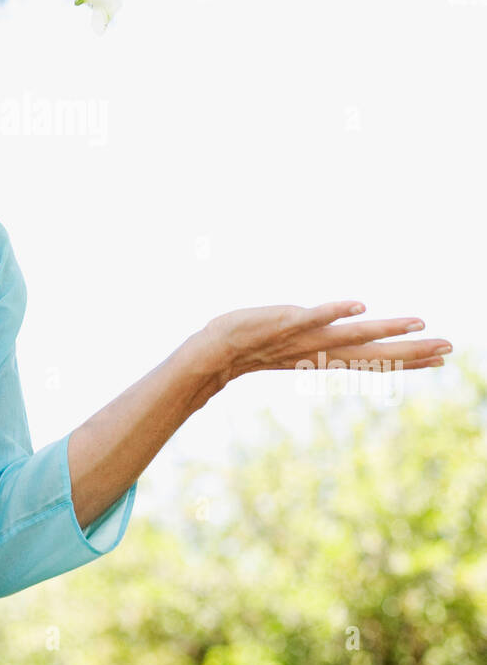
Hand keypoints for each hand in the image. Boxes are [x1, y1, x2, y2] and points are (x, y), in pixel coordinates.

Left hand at [195, 300, 451, 388]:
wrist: (214, 353)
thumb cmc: (253, 345)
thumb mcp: (294, 344)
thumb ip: (317, 339)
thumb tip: (332, 332)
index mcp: (326, 356)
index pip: (375, 359)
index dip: (409, 359)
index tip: (441, 358)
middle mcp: (321, 351)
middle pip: (375, 352)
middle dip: (413, 350)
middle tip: (449, 348)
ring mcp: (305, 338)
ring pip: (353, 335)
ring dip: (385, 328)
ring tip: (417, 321)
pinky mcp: (285, 323)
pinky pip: (314, 316)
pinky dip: (336, 311)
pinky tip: (359, 305)